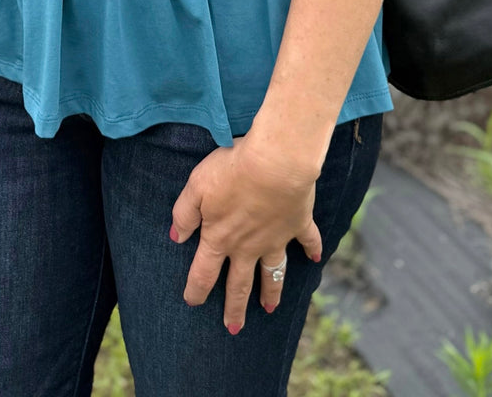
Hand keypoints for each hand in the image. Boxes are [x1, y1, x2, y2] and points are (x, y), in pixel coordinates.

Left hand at [170, 133, 322, 332]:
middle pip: (239, 284)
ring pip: (272, 272)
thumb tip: (175, 237)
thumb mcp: (196, 187)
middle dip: (235, 307)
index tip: (192, 302)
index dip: (196, 290)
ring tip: (269, 308)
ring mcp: (275, 238)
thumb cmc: (232, 171)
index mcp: (220, 238)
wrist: (276, 163)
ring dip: (272, 291)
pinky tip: (315, 259)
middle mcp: (248, 246)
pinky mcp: (298, 224)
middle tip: (233, 328)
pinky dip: (313, 250)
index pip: (204, 272)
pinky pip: (307, 241)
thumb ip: (183, 214)